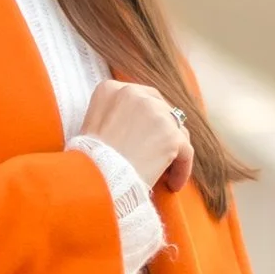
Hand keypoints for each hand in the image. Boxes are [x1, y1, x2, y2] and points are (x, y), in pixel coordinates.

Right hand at [82, 76, 194, 193]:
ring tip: (167, 173)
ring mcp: (156, 112)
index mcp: (111, 89)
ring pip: (177, 129)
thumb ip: (112, 115)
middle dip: (163, 130)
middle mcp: (134, 93)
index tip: (146, 135)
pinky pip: (185, 152)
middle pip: (162, 109)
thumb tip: (134, 126)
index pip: (140, 97)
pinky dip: (182, 169)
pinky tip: (173, 184)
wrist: (94, 180)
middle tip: (160, 152)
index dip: (147, 117)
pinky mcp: (172, 135)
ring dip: (174, 150)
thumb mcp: (90, 125)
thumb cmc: (88, 161)